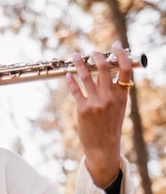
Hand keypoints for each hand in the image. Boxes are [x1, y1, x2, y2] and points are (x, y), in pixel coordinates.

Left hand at [66, 44, 132, 187]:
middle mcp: (110, 97)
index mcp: (122, 96)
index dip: (120, 54)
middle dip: (96, 55)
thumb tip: (112, 74)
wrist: (103, 148)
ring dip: (79, 63)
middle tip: (91, 51)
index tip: (115, 46)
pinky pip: (75, 90)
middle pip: (103, 67)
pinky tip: (68, 75)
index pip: (125, 69)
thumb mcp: (120, 108)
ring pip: (86, 76)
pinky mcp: (83, 109)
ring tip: (75, 56)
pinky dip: (71, 80)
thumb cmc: (111, 127)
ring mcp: (96, 103)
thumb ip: (117, 92)